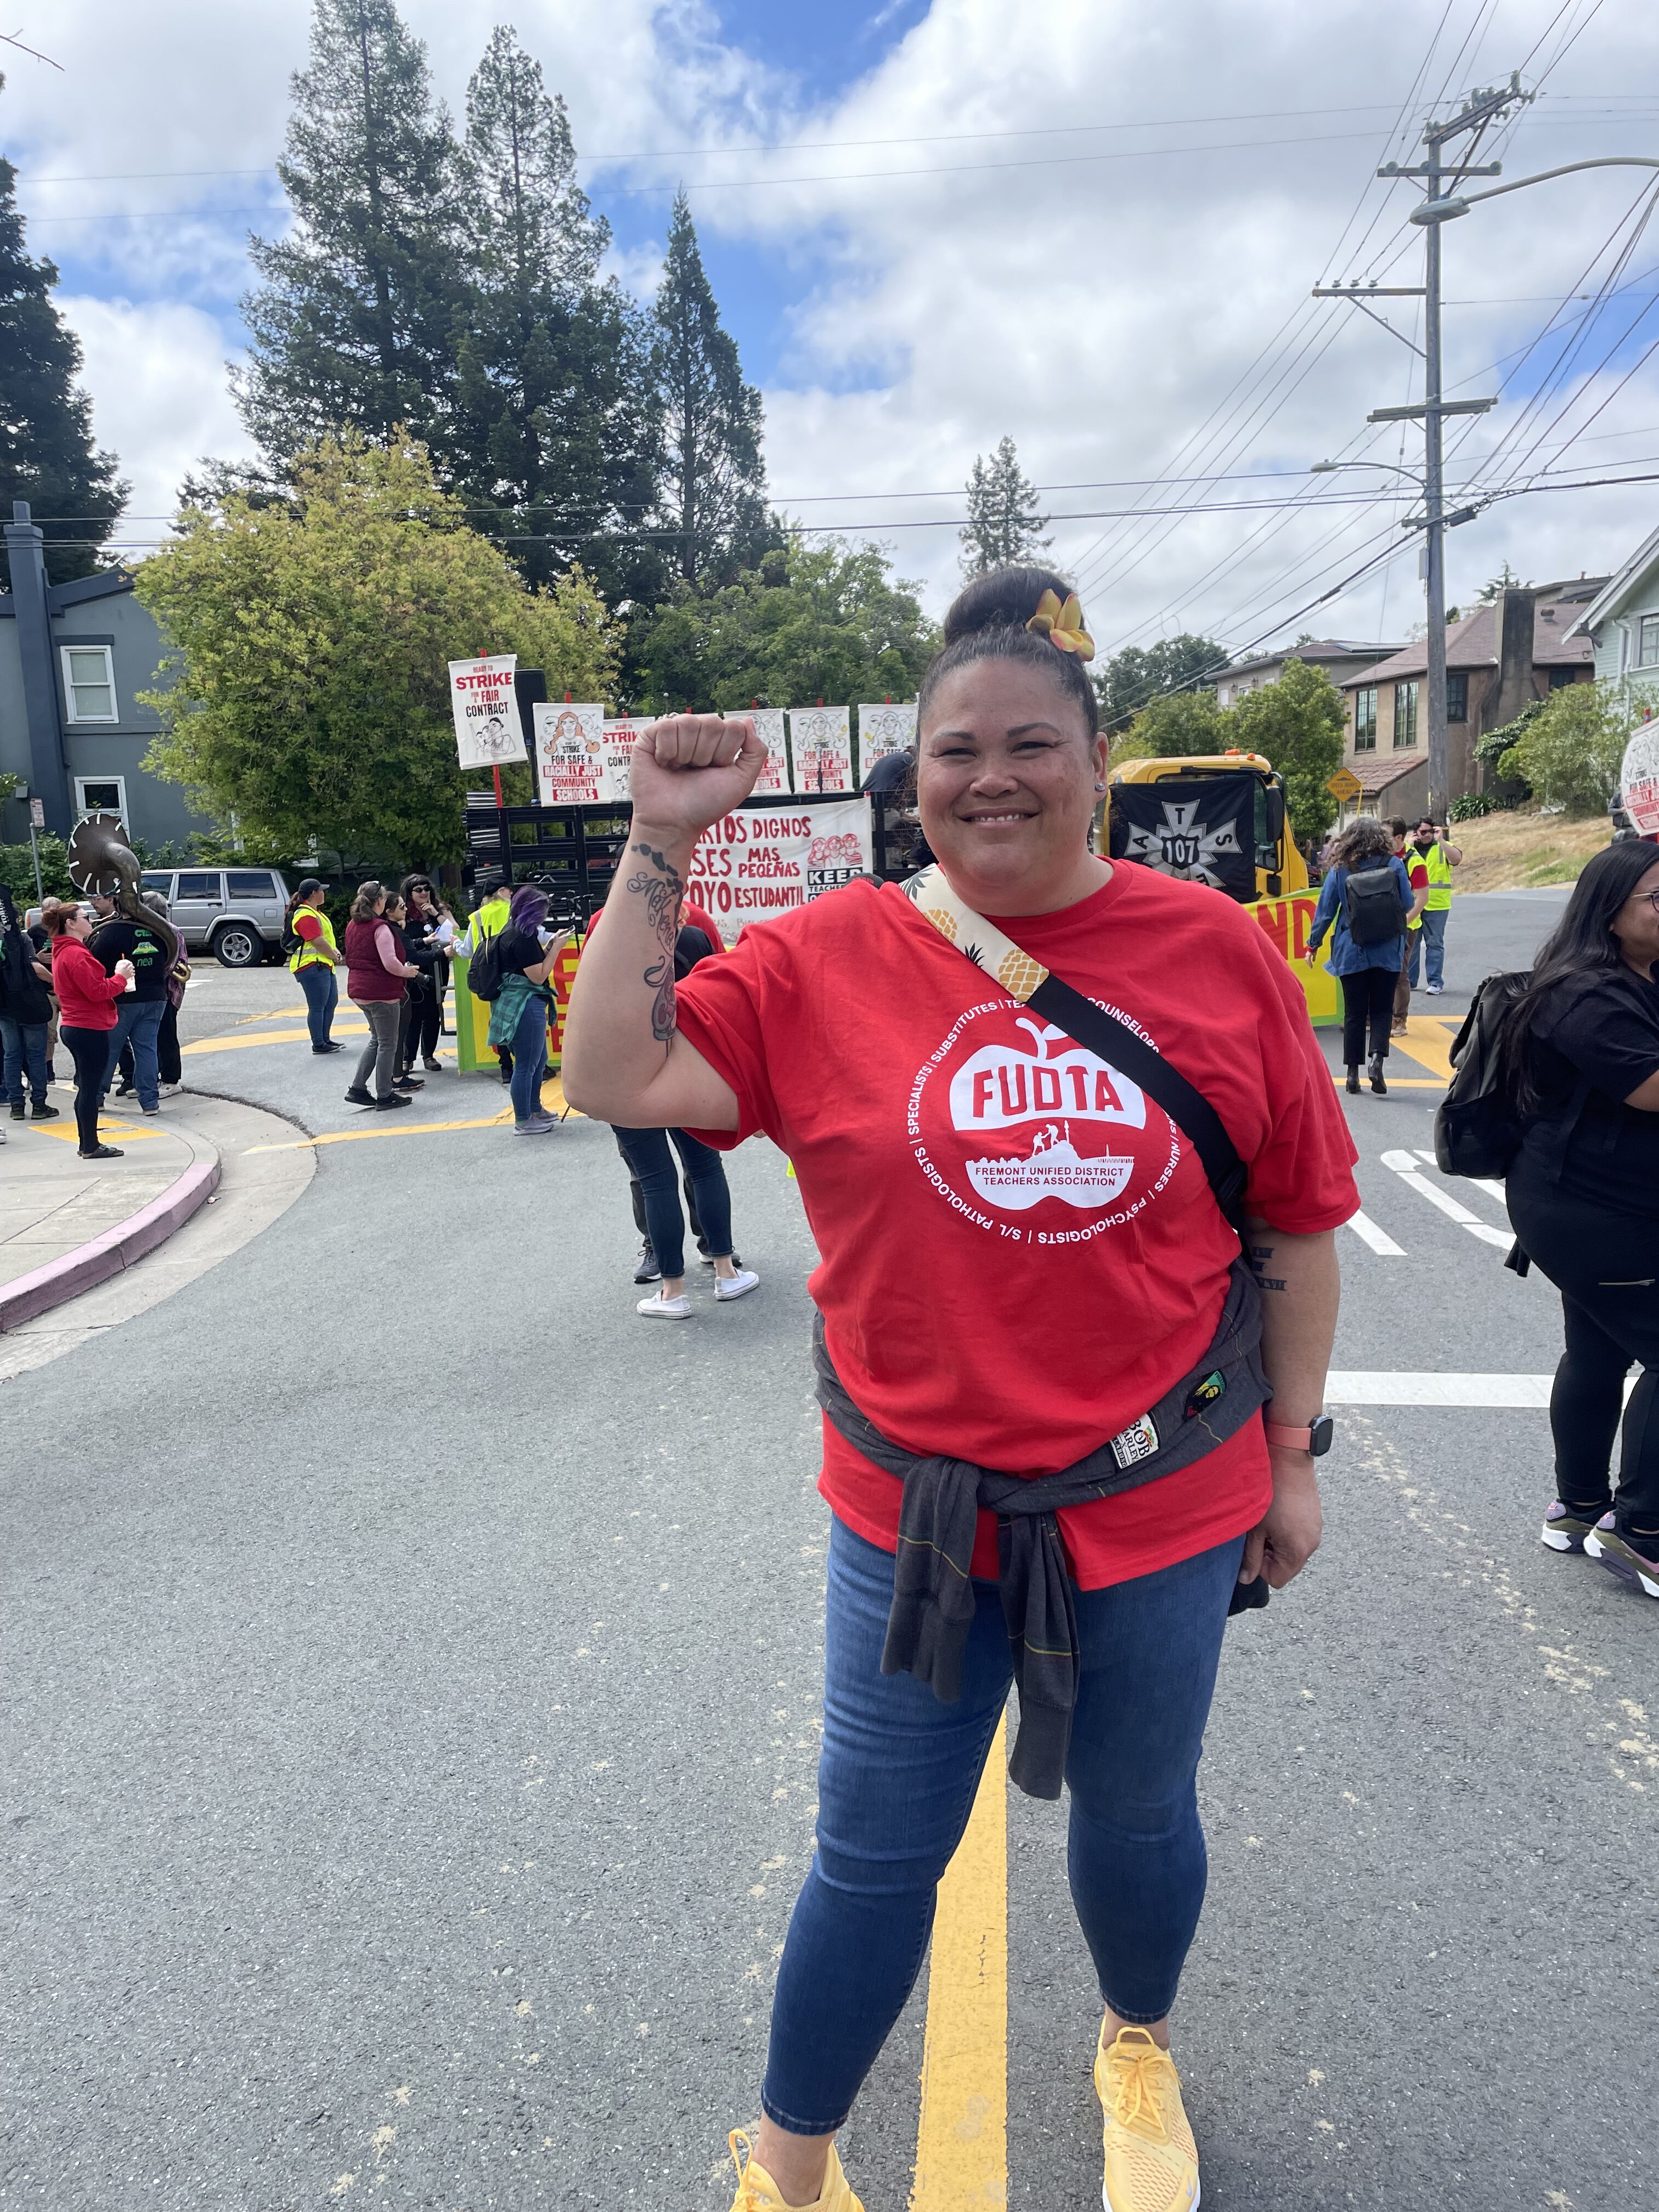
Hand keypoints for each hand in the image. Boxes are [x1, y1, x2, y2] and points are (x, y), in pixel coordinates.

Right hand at [115, 957, 135, 977]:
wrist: (119, 978)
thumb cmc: (117, 973)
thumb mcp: (116, 969)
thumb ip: (118, 967)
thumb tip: (117, 966)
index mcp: (124, 967)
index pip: (128, 964)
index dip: (130, 963)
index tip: (131, 963)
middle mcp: (127, 969)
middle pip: (132, 967)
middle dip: (133, 967)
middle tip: (133, 967)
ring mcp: (129, 972)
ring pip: (133, 970)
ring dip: (133, 970)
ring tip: (133, 970)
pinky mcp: (130, 975)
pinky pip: (133, 974)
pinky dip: (133, 974)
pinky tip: (133, 974)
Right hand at [628, 715, 766, 844]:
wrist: (674, 823)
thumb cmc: (705, 805)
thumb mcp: (742, 781)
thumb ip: (756, 752)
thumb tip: (748, 720)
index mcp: (718, 740)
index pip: (734, 726)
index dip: (727, 753)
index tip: (715, 771)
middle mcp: (697, 733)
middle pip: (713, 723)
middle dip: (707, 754)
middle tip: (695, 771)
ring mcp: (674, 732)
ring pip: (689, 723)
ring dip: (686, 754)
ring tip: (678, 769)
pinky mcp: (650, 736)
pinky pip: (666, 726)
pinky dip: (667, 751)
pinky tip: (664, 764)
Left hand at [1240, 1448, 1322, 1587]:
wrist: (1289, 1460)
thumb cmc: (1270, 1493)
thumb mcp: (1255, 1528)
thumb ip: (1251, 1556)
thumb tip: (1246, 1579)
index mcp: (1297, 1551)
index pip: (1278, 1579)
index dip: (1261, 1568)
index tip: (1254, 1548)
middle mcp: (1312, 1545)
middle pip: (1287, 1567)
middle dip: (1270, 1556)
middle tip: (1259, 1533)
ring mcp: (1316, 1531)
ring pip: (1293, 1551)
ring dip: (1278, 1543)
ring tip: (1269, 1522)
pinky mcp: (1316, 1519)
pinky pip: (1300, 1537)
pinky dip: (1287, 1532)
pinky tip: (1278, 1514)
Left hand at [1303, 945, 1318, 966]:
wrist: (1314, 946)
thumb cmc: (1314, 949)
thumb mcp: (1314, 954)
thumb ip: (1313, 958)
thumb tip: (1313, 961)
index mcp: (1308, 955)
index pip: (1307, 959)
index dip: (1308, 962)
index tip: (1310, 965)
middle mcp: (1307, 955)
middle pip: (1307, 961)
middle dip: (1308, 964)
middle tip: (1311, 967)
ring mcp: (1307, 955)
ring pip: (1308, 961)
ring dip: (1309, 964)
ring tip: (1311, 967)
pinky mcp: (1308, 955)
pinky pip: (1309, 960)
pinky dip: (1310, 963)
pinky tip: (1311, 965)